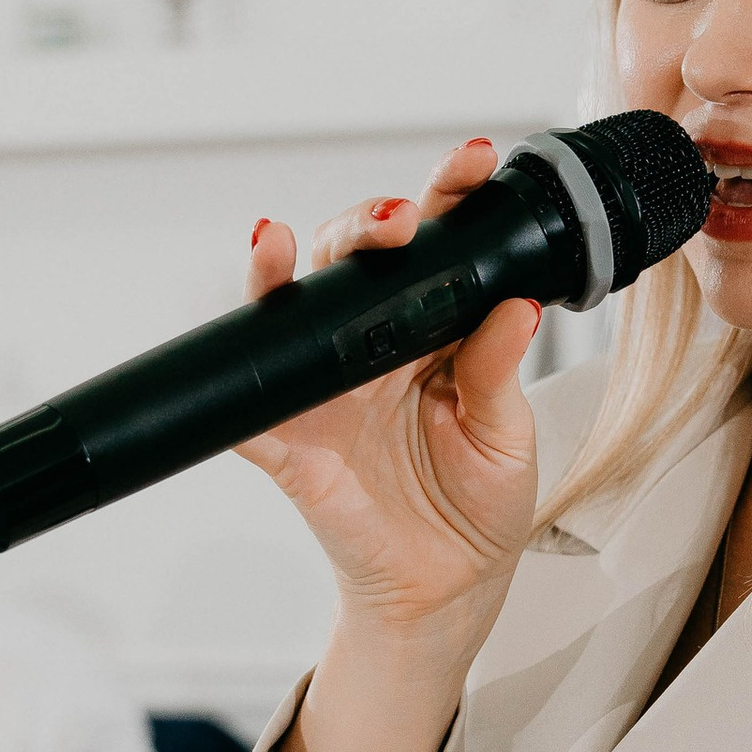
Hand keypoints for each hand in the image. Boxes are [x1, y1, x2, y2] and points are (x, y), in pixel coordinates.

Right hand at [235, 140, 542, 641]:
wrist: (444, 589)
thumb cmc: (476, 505)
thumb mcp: (505, 437)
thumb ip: (497, 373)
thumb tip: (513, 308)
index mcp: (431, 330)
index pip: (437, 247)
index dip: (449, 197)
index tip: (475, 162)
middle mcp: (370, 343)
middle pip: (356, 258)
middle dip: (372, 220)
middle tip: (402, 215)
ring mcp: (324, 385)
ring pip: (295, 306)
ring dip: (292, 265)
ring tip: (295, 240)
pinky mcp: (289, 439)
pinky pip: (249, 398)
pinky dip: (238, 364)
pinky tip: (243, 329)